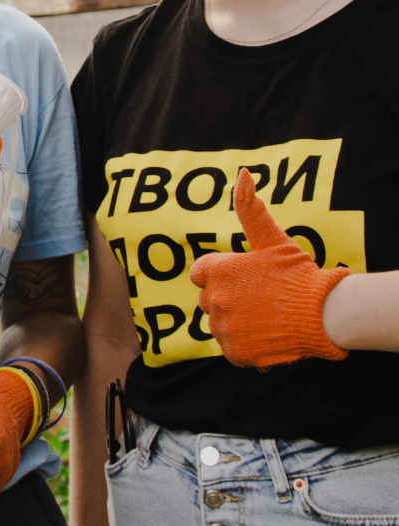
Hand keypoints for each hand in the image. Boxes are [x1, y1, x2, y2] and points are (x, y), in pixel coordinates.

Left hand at [189, 168, 349, 367]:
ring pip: (220, 324)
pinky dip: (247, 344)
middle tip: (261, 298)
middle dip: (229, 299)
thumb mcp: (272, 239)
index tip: (243, 278)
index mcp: (216, 271)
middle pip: (209, 300)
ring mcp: (222, 328)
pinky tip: (268, 334)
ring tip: (267, 316)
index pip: (200, 273)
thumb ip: (250, 208)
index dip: (221, 275)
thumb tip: (243, 173)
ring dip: (238, 322)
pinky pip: (232, 347)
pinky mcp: (234, 352)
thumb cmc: (298, 273)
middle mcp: (212, 300)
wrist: (325, 313)